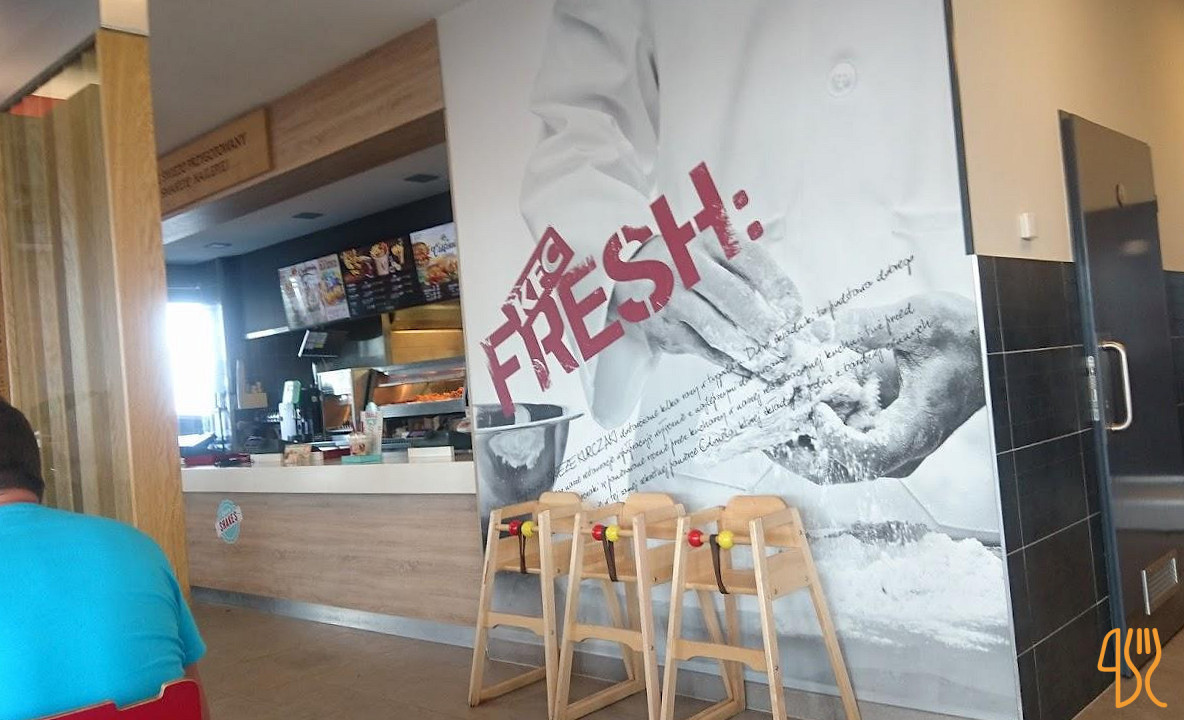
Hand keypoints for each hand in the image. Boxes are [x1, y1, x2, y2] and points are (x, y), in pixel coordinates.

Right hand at [607, 225, 800, 377]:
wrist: (630, 280)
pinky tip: (749, 369)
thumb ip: (748, 265)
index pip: (753, 262)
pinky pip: (702, 348)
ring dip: (751, 351)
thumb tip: (788, 278)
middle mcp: (687, 263)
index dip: (779, 289)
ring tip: (774, 364)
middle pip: (737, 298)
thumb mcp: (713, 251)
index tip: (796, 313)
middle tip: (790, 347)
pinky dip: (730, 362)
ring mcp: (671, 295)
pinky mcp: (662, 325)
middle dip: (768, 327)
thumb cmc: (687, 266)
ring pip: (718, 329)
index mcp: (709, 239)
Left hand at [767, 292, 983, 483]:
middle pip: (843, 470)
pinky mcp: (889, 435)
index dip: (834, 439)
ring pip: (840, 463)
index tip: (818, 407)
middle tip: (767, 427)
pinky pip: (847, 446)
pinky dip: (819, 432)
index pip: (867, 455)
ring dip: (805, 443)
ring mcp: (896, 445)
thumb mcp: (920, 319)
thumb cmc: (966, 338)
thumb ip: (870, 326)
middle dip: (800, 452)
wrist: (993, 350)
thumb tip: (822, 329)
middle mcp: (905, 447)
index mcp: (916, 426)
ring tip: (775, 416)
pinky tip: (799, 406)